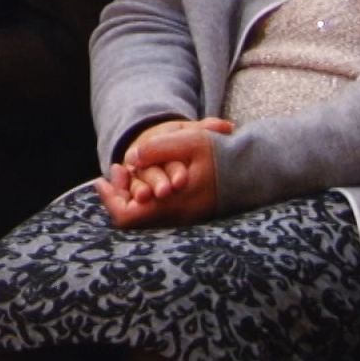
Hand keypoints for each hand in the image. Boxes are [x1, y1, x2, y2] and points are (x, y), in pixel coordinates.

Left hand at [96, 125, 223, 228]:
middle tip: (118, 169)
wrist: (257, 170)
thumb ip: (158, 149)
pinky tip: (147, 175)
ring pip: (145, 215)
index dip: (110, 200)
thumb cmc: (223, 154)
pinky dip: (147, 196)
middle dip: (119, 193)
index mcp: (173, 204)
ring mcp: (185, 219)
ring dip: (132, 193)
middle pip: (133, 218)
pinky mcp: (191, 215)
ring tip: (129, 169)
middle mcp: (177, 217)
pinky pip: (160, 212)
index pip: (127, 217)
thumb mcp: (191, 141)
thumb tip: (132, 158)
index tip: (102, 179)